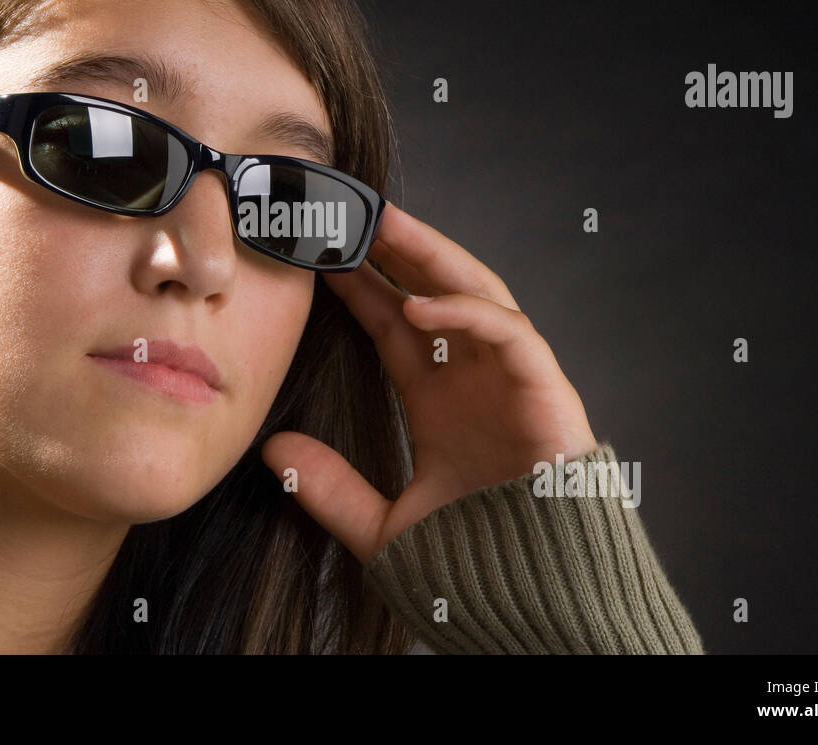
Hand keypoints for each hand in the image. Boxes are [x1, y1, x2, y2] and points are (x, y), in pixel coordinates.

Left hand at [261, 201, 598, 564]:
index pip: (394, 326)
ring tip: (384, 224)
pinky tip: (418, 304)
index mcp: (439, 402)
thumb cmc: (473, 566)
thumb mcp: (382, 527)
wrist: (538, 604)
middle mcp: (474, 380)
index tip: (316, 256)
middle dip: (394, 252)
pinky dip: (467, 313)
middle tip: (347, 213)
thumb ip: (330, 489)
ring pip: (474, 293)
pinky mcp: (546, 390)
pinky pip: (509, 333)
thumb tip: (271, 452)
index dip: (358, 289)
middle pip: (433, 293)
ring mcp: (511, 380)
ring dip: (431, 257)